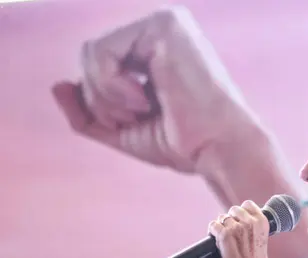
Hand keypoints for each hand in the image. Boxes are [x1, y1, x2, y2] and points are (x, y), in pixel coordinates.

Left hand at [52, 6, 255, 173]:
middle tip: (140, 116)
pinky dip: (112, 88)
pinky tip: (145, 99)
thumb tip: (57, 85)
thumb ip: (88, 110)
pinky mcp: (163, 27)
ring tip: (144, 109)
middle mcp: (159, 31)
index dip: (102, 103)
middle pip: (90, 57)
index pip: (98, 65)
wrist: (216, 150)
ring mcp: (164, 24)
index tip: (137, 120)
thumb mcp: (123, 130)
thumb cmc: (182, 143)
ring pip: (91, 54)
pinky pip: (101, 53)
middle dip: (102, 101)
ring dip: (107, 97)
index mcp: (155, 50)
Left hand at [208, 201, 269, 257]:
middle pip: (233, 210)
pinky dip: (212, 232)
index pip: (248, 204)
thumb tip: (240, 222)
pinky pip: (213, 225)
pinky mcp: (224, 234)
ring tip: (222, 238)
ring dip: (221, 226)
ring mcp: (236, 227)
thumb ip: (253, 228)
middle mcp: (250, 222)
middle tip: (229, 232)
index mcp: (262, 222)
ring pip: (222, 218)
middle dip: (230, 219)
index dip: (241, 212)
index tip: (238, 220)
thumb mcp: (261, 240)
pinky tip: (215, 240)